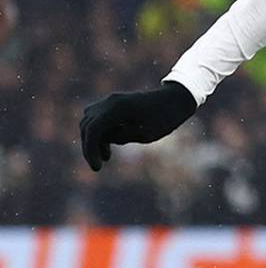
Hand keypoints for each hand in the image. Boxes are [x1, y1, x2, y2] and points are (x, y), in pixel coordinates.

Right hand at [79, 80, 197, 170]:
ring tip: (106, 158)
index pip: (94, 129)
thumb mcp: (144, 133)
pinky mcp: (113, 106)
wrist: (175, 100)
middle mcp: (110, 102)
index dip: (90, 149)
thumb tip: (103, 139)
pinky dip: (100, 134)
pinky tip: (107, 149)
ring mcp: (110, 102)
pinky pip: (98, 120)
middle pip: (88, 126)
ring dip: (94, 140)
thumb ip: (121, 136)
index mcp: (118, 107)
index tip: (97, 167)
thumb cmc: (164, 118)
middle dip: (90, 147)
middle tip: (98, 166)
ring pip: (90, 122)